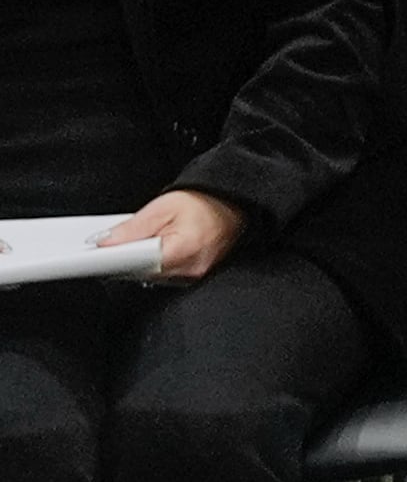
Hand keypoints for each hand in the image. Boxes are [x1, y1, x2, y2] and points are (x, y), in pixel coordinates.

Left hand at [97, 191, 244, 282]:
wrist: (235, 204)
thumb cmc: (206, 202)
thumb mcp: (164, 206)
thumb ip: (133, 227)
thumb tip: (103, 242)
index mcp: (181, 251)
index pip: (135, 263)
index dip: (112, 258)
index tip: (96, 253)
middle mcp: (187, 271)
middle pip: (138, 273)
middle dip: (121, 259)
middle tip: (110, 243)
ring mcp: (190, 278)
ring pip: (147, 277)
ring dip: (134, 263)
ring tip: (135, 242)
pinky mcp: (190, 278)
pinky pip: (160, 276)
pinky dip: (149, 265)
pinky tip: (147, 251)